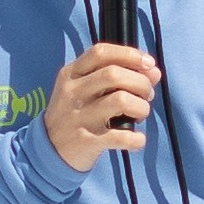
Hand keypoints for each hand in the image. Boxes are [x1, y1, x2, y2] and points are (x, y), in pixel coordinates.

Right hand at [45, 41, 161, 170]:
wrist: (49, 150)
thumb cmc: (75, 114)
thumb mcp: (86, 90)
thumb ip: (118, 77)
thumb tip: (154, 71)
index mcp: (71, 74)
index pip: (101, 52)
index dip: (129, 54)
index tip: (148, 63)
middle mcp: (73, 92)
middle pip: (114, 74)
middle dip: (140, 82)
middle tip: (147, 94)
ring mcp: (78, 117)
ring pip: (121, 101)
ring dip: (141, 107)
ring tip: (141, 114)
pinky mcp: (86, 141)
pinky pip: (121, 137)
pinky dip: (136, 138)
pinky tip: (138, 139)